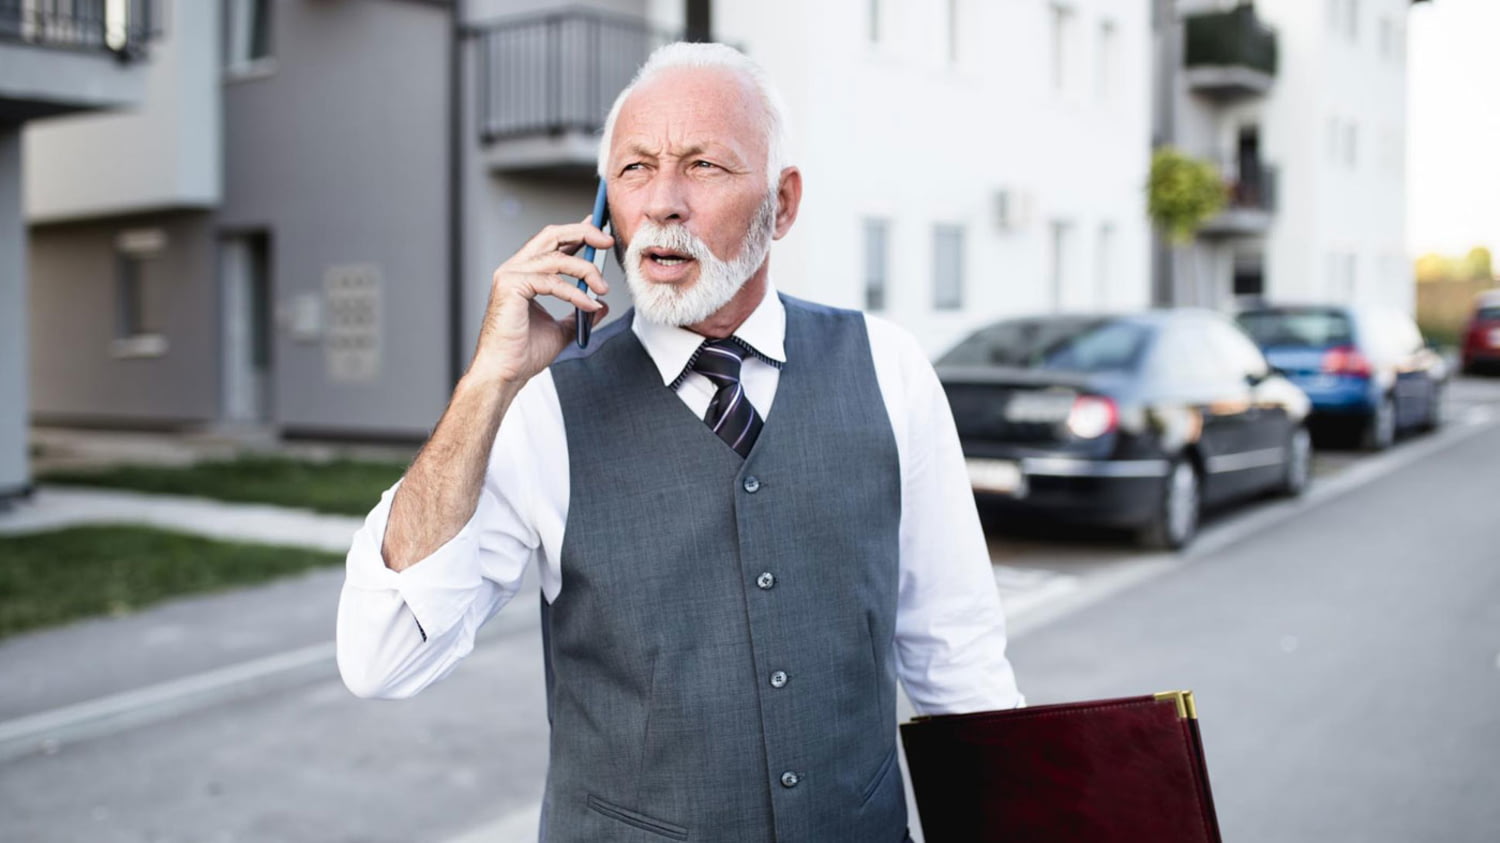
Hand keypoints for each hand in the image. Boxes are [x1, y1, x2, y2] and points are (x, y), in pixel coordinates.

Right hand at [469, 218, 613, 386]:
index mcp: (523, 273)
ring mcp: (509, 275)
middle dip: (584, 233)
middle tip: (607, 241)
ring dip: (586, 270)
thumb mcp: (562, 330)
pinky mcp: (510, 287)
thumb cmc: (522, 354)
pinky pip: (552, 281)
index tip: (602, 231)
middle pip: (552, 235)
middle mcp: (514, 269)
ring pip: (556, 257)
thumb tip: (601, 306)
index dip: (578, 231)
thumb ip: (579, 314)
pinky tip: (589, 305)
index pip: (553, 241)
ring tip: (602, 288)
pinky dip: (575, 293)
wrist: (505, 374)